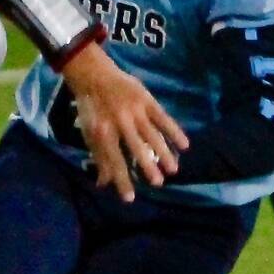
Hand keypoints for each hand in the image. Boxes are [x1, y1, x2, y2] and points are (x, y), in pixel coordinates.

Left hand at [63, 43, 188, 201]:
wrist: (94, 75)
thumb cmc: (91, 109)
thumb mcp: (89, 133)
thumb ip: (98, 157)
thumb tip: (102, 184)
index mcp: (102, 132)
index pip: (113, 161)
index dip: (121, 180)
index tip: (130, 199)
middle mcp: (119, 122)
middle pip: (136, 148)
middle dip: (147, 167)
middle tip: (158, 183)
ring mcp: (135, 111)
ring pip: (152, 135)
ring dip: (164, 153)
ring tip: (173, 170)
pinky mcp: (146, 100)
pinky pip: (163, 118)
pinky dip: (175, 132)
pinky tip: (185, 145)